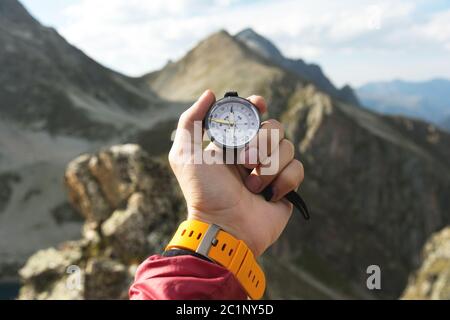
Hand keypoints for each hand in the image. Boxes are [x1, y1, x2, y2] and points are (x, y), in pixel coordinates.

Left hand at [168, 90, 303, 256]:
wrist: (225, 227)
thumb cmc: (204, 192)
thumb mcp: (186, 155)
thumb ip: (191, 122)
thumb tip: (211, 94)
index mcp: (233, 143)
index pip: (252, 114)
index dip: (257, 106)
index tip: (259, 105)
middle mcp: (253, 153)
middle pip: (274, 127)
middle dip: (260, 144)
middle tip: (243, 163)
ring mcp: (271, 169)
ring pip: (288, 147)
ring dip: (268, 167)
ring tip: (251, 187)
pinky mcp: (286, 186)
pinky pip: (298, 168)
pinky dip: (284, 180)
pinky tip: (269, 195)